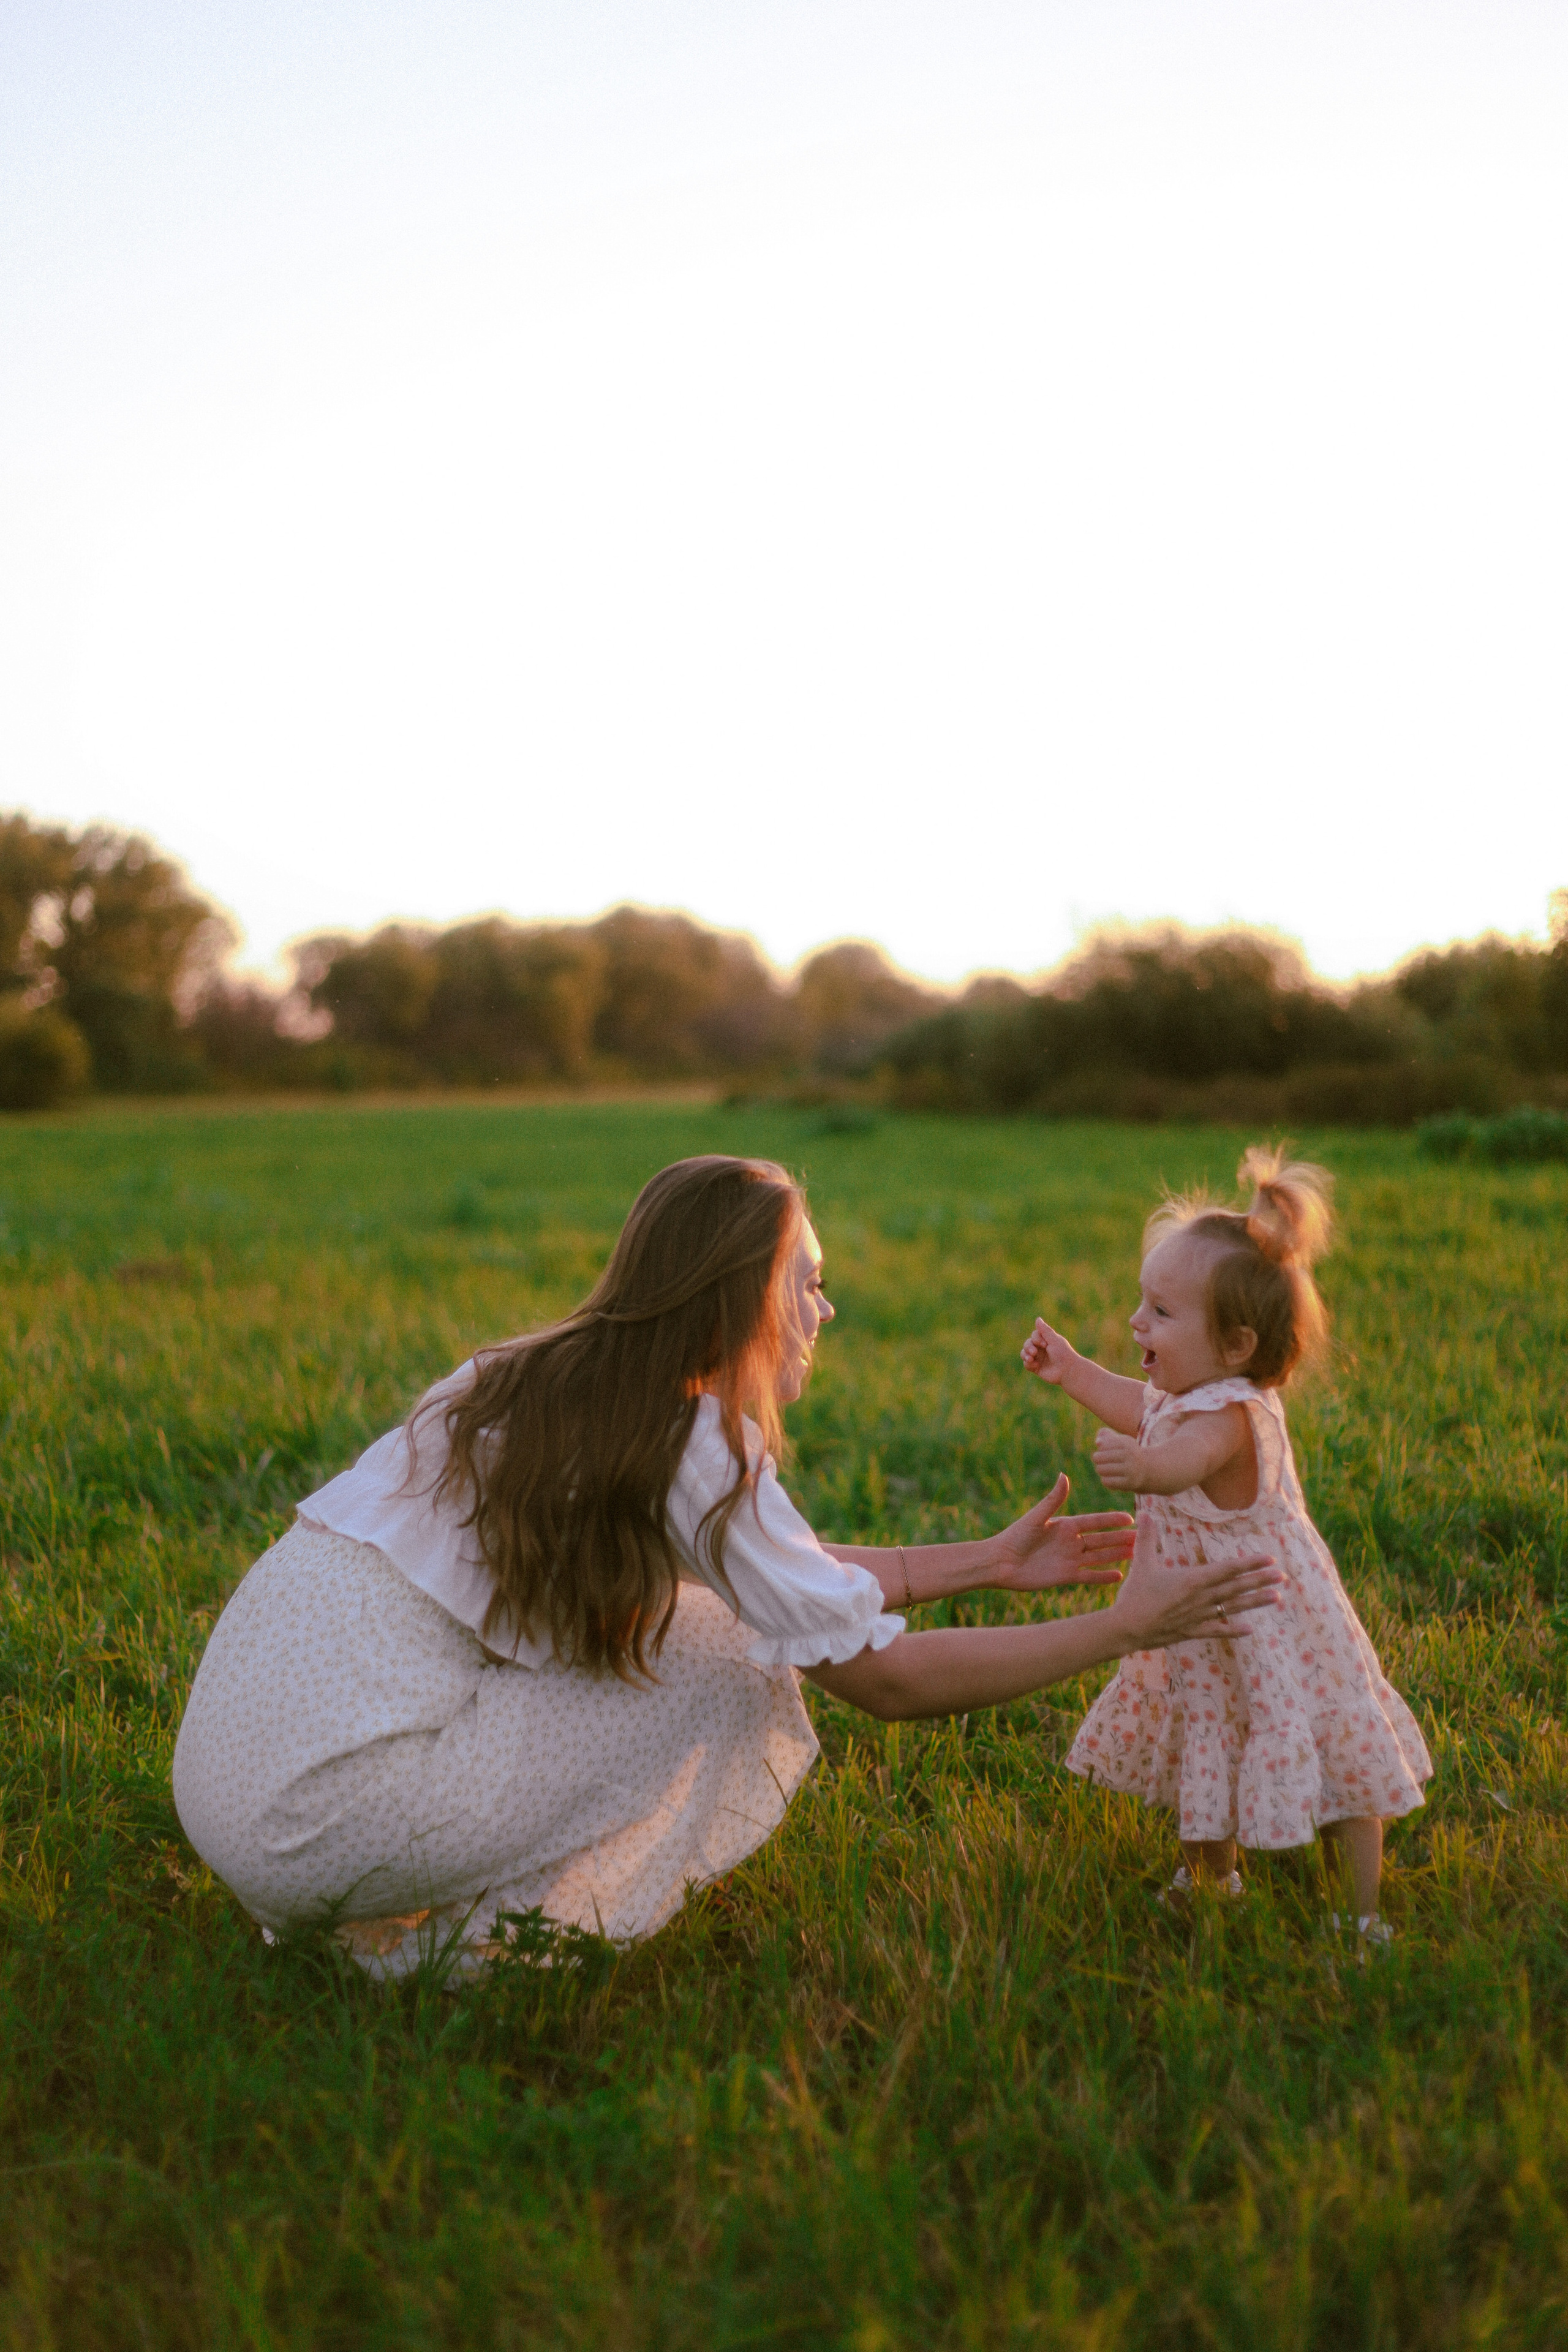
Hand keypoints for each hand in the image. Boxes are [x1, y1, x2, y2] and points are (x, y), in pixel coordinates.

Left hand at [987, 1473, 1135, 1592]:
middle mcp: (1071, 1542)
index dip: (1112, 1520)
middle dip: (1121, 1538)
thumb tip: (1064, 1475)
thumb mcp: (1036, 1517)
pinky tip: (1119, 1575)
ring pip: (1099, 1557)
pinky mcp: (1065, 1576)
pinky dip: (1103, 1576)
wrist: (1000, 1563)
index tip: (1131, 1518)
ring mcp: (1070, 1559)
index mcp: (1065, 1525)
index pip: (1095, 1522)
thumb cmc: (1015, 1536)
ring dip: (1117, 1555)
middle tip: (1143, 1538)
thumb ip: (1053, 1499)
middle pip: (1102, 1539)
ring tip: (1137, 1554)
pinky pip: (1089, 1576)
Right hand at [1020, 1317, 1079, 1384]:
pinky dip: (1029, 1364)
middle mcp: (1041, 1349)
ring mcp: (1038, 1358)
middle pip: (1027, 1343)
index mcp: (1046, 1340)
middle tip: (1034, 1352)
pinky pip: (1026, 1364)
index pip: (1034, 1335)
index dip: (1036, 1339)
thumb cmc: (1063, 1354)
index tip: (1045, 1344)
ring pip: (1024, 1353)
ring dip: (1025, 1354)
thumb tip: (1037, 1318)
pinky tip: (1036, 1366)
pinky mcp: (1036, 1368)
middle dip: (1028, 1347)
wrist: (1067, 1371)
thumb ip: (1045, 1330)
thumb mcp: (1054, 1340)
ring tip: (1031, 1359)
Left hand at [1092, 1429, 1143, 1490]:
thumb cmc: (1128, 1453)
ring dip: (1100, 1470)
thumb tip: (1098, 1442)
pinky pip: (1106, 1481)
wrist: (1147, 1469)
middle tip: (1102, 1461)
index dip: (1100, 1449)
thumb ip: (1107, 1437)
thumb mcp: (1120, 1442)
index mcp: (1127, 1442)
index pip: (1102, 1446)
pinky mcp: (1129, 1483)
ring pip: (1101, 1469)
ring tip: (1105, 1469)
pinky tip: (1111, 1478)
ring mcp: (1131, 1470)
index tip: (1106, 1451)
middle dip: (1097, 1459)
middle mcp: (1130, 1455)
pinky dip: (1106, 1480)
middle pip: (1098, 1457)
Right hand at [1109, 1520, 1283, 1649]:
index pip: (1227, 1569)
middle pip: (1236, 1587)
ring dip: (1255, 1602)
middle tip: (1282, 1575)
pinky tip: (1250, 1630)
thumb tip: (1146, 1514)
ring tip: (1276, 1597)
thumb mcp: (1141, 1563)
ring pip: (1233, 1608)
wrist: (1126, 1629)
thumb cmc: (1134, 1595)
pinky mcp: (1192, 1631)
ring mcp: (1198, 1616)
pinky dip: (1234, 1630)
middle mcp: (1200, 1598)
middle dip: (1260, 1580)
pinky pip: (1217, 1630)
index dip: (1249, 1564)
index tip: (1269, 1559)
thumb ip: (1147, 1538)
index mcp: (1191, 1580)